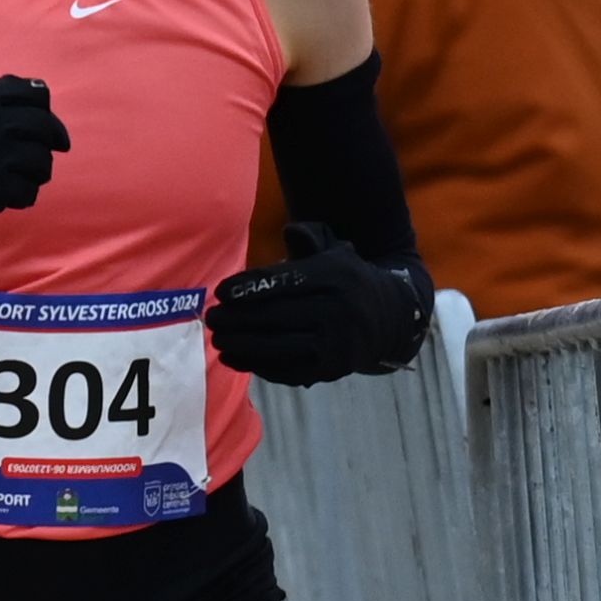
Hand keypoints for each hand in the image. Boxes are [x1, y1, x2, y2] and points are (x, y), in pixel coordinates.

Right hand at [0, 73, 71, 247]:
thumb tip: (40, 90)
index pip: (37, 93)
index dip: (46, 112)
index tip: (43, 130)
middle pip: (46, 127)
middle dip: (48, 147)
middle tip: (38, 165)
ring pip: (41, 161)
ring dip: (34, 177)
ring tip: (14, 185)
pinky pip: (28, 192)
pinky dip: (20, 200)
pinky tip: (1, 201)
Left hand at [205, 226, 430, 384]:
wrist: (389, 319)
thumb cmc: (347, 282)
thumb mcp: (337, 252)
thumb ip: (311, 238)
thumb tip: (290, 230)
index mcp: (335, 275)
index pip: (284, 282)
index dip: (248, 288)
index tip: (220, 292)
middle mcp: (337, 309)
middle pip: (275, 315)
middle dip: (237, 318)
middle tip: (211, 318)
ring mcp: (335, 342)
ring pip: (277, 345)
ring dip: (240, 344)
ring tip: (216, 340)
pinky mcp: (330, 369)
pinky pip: (286, 369)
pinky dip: (256, 365)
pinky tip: (233, 359)